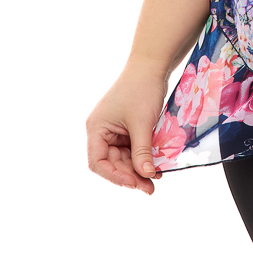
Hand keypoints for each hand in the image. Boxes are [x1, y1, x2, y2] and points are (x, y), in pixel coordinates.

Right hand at [86, 66, 169, 194]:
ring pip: (123, 158)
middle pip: (111, 163)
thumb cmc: (142, 89)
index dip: (114, 176)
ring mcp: (114, 129)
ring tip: (155, 179)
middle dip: (130, 175)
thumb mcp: (142, 124)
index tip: (134, 183)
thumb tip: (146, 177)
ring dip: (138, 168)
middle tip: (150, 187)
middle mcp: (102, 131)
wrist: (153, 64)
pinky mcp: (127, 127)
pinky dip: (142, 157)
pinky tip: (155, 166)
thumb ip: (142, 152)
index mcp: (96, 129)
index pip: (97, 162)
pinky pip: (132, 148)